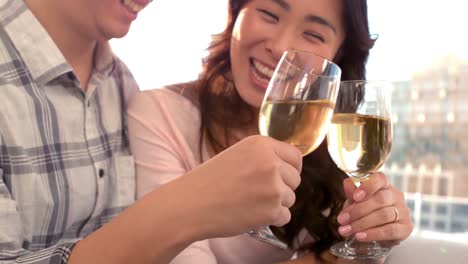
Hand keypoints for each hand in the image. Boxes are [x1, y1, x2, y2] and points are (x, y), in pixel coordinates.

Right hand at [181, 135, 301, 237]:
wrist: (190, 204)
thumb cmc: (209, 180)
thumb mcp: (238, 155)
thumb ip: (263, 156)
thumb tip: (290, 165)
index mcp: (262, 145)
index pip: (295, 157)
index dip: (291, 168)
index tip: (283, 176)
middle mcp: (271, 163)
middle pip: (295, 179)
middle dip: (282, 187)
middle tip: (258, 193)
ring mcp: (273, 187)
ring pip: (290, 198)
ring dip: (275, 204)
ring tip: (250, 202)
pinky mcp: (271, 210)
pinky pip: (285, 216)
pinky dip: (271, 219)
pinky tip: (251, 214)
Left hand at [336, 172, 412, 246]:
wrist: (378, 234)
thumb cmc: (366, 212)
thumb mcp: (356, 202)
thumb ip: (352, 193)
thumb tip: (347, 183)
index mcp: (384, 185)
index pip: (380, 179)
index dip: (368, 186)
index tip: (355, 197)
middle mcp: (396, 196)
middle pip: (380, 200)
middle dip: (357, 211)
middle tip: (342, 220)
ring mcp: (403, 211)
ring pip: (383, 215)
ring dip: (362, 224)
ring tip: (346, 230)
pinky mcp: (406, 228)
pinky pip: (390, 231)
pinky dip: (373, 234)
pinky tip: (360, 236)